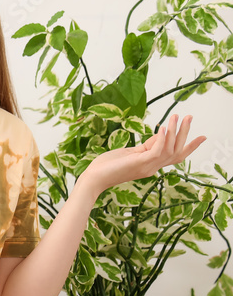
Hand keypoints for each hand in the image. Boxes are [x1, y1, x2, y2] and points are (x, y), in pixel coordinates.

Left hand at [79, 113, 206, 196]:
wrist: (93, 178)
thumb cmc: (107, 165)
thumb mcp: (130, 153)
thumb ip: (144, 147)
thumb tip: (158, 135)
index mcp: (151, 166)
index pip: (174, 156)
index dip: (188, 146)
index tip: (202, 136)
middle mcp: (152, 168)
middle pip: (177, 152)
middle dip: (185, 134)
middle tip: (189, 117)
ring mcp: (147, 167)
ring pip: (169, 150)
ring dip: (175, 132)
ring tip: (176, 117)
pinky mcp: (139, 163)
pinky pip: (157, 151)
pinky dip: (161, 139)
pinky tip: (162, 127)